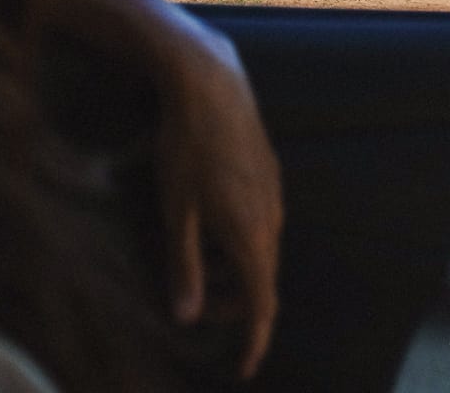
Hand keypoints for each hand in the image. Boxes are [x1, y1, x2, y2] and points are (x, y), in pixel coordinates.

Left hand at [155, 20, 282, 380]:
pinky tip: (210, 220)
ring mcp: (274, 190)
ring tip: (194, 257)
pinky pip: (261, 219)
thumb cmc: (186, 147)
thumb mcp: (176, 210)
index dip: (254, 340)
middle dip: (234, 301)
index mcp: (250, 234)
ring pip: (261, 247)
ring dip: (234, 266)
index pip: (262, 303)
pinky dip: (239, 237)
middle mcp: (272, 217)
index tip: (243, 368)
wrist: (210, 84)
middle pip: (262, 278)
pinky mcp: (268, 169)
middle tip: (195, 302)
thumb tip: (186, 315)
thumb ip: (183, 266)